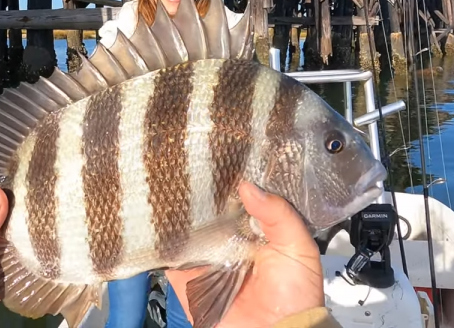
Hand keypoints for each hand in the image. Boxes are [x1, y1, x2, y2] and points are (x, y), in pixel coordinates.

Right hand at [165, 181, 324, 326]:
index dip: (230, 180)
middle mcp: (229, 243)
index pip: (239, 200)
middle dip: (199, 193)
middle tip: (188, 165)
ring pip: (186, 229)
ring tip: (167, 184)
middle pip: (208, 212)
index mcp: (256, 232)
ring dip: (177, 213)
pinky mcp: (186, 277)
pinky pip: (168, 255)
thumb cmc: (294, 295)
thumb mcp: (298, 247)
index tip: (219, 157)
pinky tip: (155, 219)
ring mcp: (206, 259)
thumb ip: (278, 214)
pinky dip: (160, 240)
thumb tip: (247, 185)